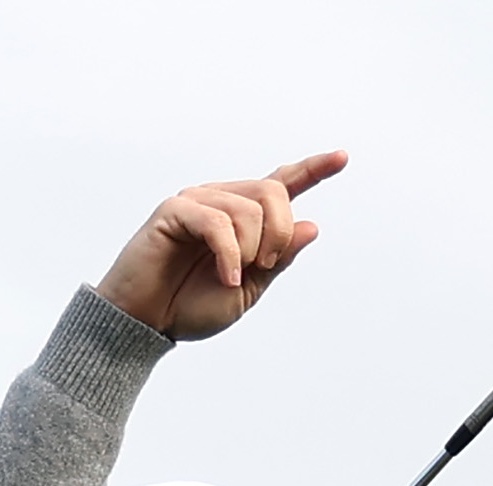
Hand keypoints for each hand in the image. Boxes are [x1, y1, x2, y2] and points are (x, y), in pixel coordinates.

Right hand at [95, 153, 345, 340]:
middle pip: (274, 192)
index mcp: (244, 219)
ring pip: (248, 209)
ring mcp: (198, 201)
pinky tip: (224, 278)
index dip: (313, 170)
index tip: (342, 157)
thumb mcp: (248, 290)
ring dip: (251, 251)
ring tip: (233, 277)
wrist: (149, 322)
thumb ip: (278, 260)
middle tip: (262, 267)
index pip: (282, 185)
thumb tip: (312, 225)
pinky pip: (217, 222)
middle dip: (280, 233)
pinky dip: (228, 255)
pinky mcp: (174, 209)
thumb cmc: (192, 305)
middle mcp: (223, 201)